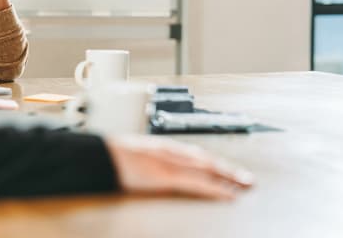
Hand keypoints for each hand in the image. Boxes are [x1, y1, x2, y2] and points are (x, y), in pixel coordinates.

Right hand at [105, 135, 253, 199]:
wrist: (95, 156)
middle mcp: (168, 151)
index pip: (194, 154)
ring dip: (228, 177)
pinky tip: (228, 195)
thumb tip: (148, 171)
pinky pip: (198, 183)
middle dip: (227, 169)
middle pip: (205, 159)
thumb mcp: (130, 157)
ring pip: (207, 168)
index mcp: (160, 147)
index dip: (213, 162)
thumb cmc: (107, 158)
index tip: (227, 169)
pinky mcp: (166, 175)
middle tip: (246, 179)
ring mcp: (168, 162)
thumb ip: (144, 163)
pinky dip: (216, 188)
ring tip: (245, 185)